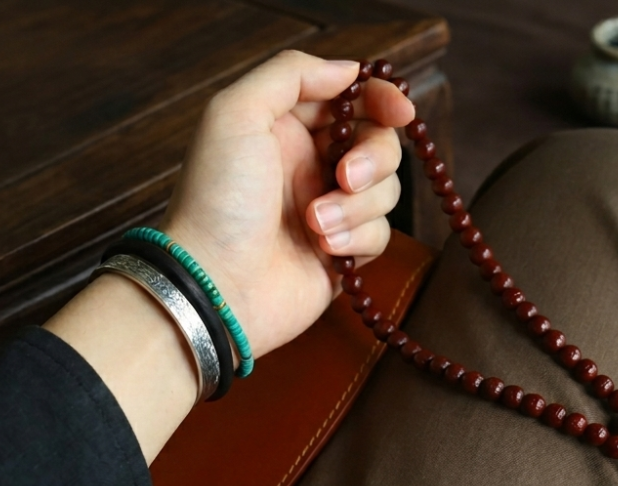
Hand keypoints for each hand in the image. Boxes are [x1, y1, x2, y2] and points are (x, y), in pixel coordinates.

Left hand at [160, 50, 415, 362]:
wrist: (217, 283)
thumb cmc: (217, 201)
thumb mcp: (236, 113)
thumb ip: (291, 75)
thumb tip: (348, 70)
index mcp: (287, 128)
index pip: (352, 100)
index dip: (381, 100)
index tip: (400, 111)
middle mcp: (311, 165)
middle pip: (379, 143)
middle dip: (373, 158)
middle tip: (344, 179)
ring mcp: (330, 210)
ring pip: (386, 190)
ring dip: (356, 206)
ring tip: (313, 224)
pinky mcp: (343, 251)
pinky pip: (380, 233)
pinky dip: (356, 238)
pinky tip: (322, 250)